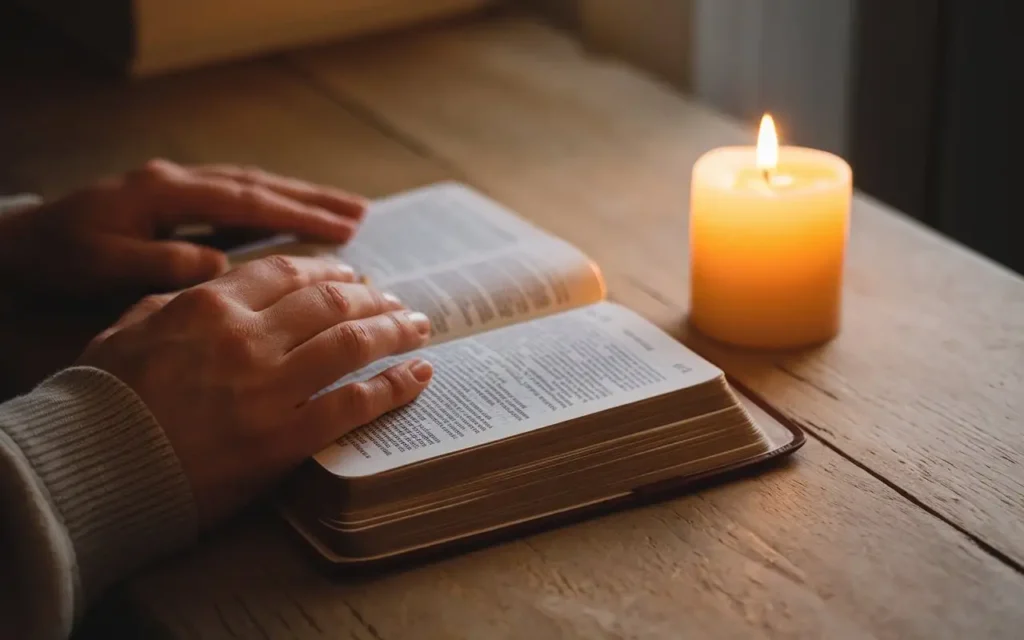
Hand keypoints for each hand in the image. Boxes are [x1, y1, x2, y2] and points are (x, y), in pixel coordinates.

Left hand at [0, 159, 367, 297]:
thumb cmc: (58, 257)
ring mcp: (177, 188)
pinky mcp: (174, 202)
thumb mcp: (102, 263)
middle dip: (312, 198)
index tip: (344, 229)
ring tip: (347, 213)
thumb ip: (160, 263)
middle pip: (258, 184)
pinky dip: (271, 207)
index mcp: (166, 193)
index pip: (245, 202)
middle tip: (362, 214)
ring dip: (298, 198)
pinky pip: (235, 199)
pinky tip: (294, 219)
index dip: (297, 214)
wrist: (19, 246)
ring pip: (251, 188)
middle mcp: (178, 181)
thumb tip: (220, 267)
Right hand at [78, 255, 433, 524]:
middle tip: (394, 299)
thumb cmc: (101, 399)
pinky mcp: (284, 438)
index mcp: (210, 304)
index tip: (351, 274)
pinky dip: (395, 385)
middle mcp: (249, 337)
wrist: (90, 468)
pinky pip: (354, 403)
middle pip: (331, 302)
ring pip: (353, 343)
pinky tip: (420, 374)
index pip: (288, 273)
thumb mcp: (127, 329)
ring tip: (418, 325)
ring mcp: (270, 388)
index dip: (329, 271)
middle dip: (371, 296)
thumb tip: (208, 289)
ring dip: (394, 330)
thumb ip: (174, 303)